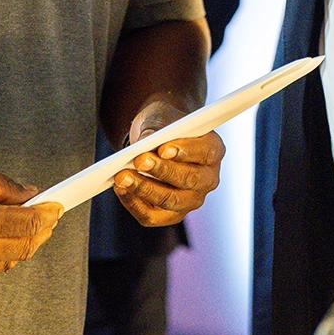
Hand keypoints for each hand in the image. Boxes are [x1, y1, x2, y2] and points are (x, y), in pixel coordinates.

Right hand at [0, 164, 62, 289]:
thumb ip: (5, 187)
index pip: (31, 223)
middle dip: (40, 232)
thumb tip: (32, 195)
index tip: (57, 208)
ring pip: (8, 263)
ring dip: (16, 246)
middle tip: (44, 219)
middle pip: (25, 248)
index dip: (49, 215)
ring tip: (11, 228)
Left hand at [113, 95, 223, 226]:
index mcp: (213, 150)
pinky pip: (153, 216)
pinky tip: (120, 189)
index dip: (185, 151)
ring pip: (170, 200)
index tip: (163, 148)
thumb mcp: (161, 118)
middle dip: (162, 170)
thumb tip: (143, 144)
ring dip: (144, 189)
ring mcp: (191, 199)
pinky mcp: (171, 214)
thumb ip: (155, 129)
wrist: (157, 139)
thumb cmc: (163, 125)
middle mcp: (208, 179)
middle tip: (139, 160)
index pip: (205, 152)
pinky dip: (134, 204)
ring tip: (122, 176)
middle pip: (189, 179)